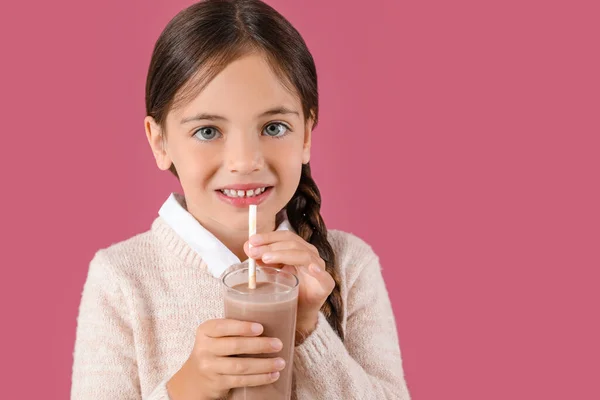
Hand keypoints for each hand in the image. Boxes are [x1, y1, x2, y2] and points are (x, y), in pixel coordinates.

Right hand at [167, 319, 285, 399]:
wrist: (195, 378)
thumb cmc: (214, 350)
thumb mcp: (216, 336)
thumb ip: (233, 329)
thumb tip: (270, 321)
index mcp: (205, 331)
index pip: (222, 327)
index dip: (242, 327)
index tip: (261, 328)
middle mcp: (204, 348)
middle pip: (235, 346)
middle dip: (260, 345)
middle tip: (278, 344)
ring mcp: (210, 367)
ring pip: (240, 366)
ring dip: (263, 365)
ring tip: (280, 362)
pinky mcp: (217, 383)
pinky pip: (241, 380)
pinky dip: (259, 378)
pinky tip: (272, 375)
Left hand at [245, 231, 334, 342]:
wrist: (299, 311)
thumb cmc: (286, 288)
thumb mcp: (271, 271)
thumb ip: (261, 259)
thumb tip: (247, 247)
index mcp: (298, 248)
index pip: (285, 236)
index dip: (268, 237)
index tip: (252, 241)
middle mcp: (310, 254)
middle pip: (293, 243)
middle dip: (271, 246)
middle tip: (254, 252)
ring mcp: (319, 268)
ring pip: (304, 255)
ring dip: (284, 255)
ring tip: (266, 259)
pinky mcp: (326, 285)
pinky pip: (324, 277)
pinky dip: (318, 271)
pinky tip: (311, 268)